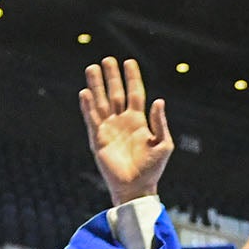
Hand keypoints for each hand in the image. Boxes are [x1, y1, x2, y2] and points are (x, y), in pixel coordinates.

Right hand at [80, 57, 174, 206]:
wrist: (137, 188)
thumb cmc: (152, 168)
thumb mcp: (163, 144)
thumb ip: (160, 123)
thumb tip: (159, 101)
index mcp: (139, 121)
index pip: (134, 93)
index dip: (132, 78)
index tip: (128, 62)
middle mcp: (122, 121)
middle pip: (115, 93)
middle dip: (111, 77)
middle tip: (107, 60)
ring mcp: (109, 129)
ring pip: (101, 102)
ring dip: (96, 86)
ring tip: (91, 68)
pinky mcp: (98, 139)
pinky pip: (92, 119)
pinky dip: (88, 106)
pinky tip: (85, 93)